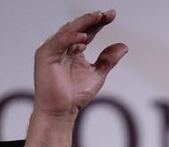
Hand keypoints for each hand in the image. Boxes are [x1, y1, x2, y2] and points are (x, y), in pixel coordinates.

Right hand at [24, 10, 127, 146]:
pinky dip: (70, 38)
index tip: (112, 14)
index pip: (88, 31)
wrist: (62, 111)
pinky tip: (84, 37)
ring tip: (98, 17)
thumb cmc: (75, 95)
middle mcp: (63, 46)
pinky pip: (59, 42)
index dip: (99, 22)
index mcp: (74, 49)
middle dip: (93, 19)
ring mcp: (53, 49)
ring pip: (69, 30)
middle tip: (107, 13)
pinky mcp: (45, 54)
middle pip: (79, 28)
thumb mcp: (97, 74)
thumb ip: (108, 59)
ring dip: (83, 23)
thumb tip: (124, 46)